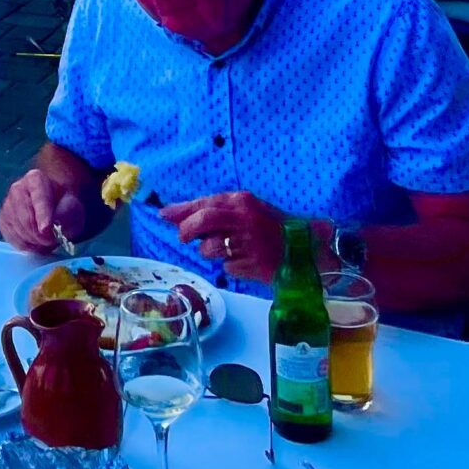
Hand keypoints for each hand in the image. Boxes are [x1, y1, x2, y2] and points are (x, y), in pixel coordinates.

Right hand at [0, 168, 91, 253]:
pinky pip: (12, 238)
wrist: (52, 205)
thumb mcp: (73, 207)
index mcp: (35, 179)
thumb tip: (51, 227)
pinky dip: (26, 246)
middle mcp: (16, 188)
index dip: (42, 215)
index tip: (46, 230)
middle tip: (53, 241)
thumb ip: (66, 214)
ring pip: (19, 231)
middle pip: (26, 218)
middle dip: (41, 235)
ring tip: (46, 240)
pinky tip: (35, 242)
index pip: (38, 198)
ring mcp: (7, 204)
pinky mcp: (2, 220)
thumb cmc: (63, 206)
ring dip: (35, 242)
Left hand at [158, 190, 287, 277]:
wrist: (304, 249)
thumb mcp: (247, 210)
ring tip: (223, 249)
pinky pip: (228, 266)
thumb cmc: (271, 227)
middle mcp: (245, 220)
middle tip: (183, 237)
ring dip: (209, 251)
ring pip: (211, 248)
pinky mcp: (253, 265)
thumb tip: (177, 215)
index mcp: (242, 202)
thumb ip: (217, 211)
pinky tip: (242, 260)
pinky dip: (229, 265)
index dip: (182, 210)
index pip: (206, 203)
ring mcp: (249, 243)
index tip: (164, 215)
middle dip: (188, 228)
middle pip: (205, 220)